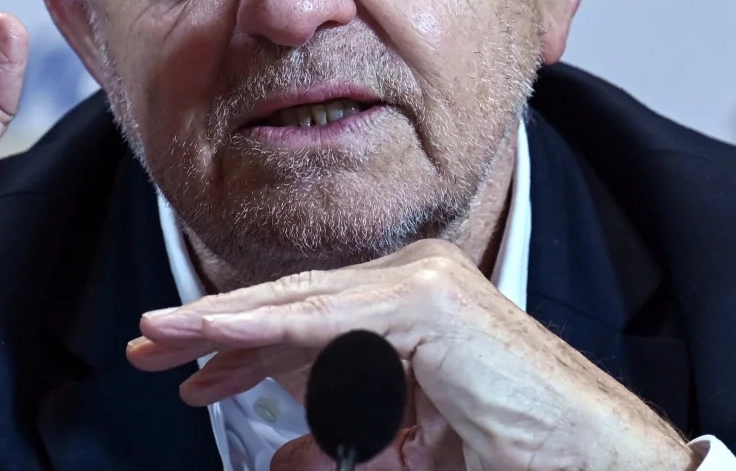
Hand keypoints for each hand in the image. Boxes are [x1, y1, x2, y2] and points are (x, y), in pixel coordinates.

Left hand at [128, 239, 694, 470]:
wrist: (588, 460)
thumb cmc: (509, 452)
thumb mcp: (400, 450)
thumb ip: (342, 445)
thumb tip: (280, 457)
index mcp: (410, 309)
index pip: (307, 323)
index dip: (240, 347)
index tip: (184, 370)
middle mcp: (413, 282)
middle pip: (292, 306)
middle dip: (215, 330)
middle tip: (147, 345)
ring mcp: (421, 284)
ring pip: (299, 305)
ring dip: (222, 323)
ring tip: (160, 337)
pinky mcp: (426, 303)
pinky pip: (327, 319)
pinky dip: (264, 328)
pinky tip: (213, 337)